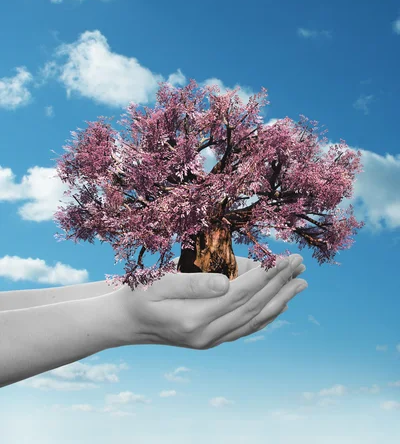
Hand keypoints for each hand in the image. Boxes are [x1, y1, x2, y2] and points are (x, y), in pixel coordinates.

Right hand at [112, 254, 306, 349]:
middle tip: (300, 264)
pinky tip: (280, 306)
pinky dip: (266, 315)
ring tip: (301, 283)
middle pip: (254, 307)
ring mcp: (211, 341)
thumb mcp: (159, 282)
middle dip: (280, 284)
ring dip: (280, 300)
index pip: (242, 294)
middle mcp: (208, 335)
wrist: (126, 322)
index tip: (284, 258)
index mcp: (195, 318)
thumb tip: (229, 282)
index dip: (266, 275)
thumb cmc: (139, 294)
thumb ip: (194, 283)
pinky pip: (246, 328)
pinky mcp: (211, 340)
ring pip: (254, 320)